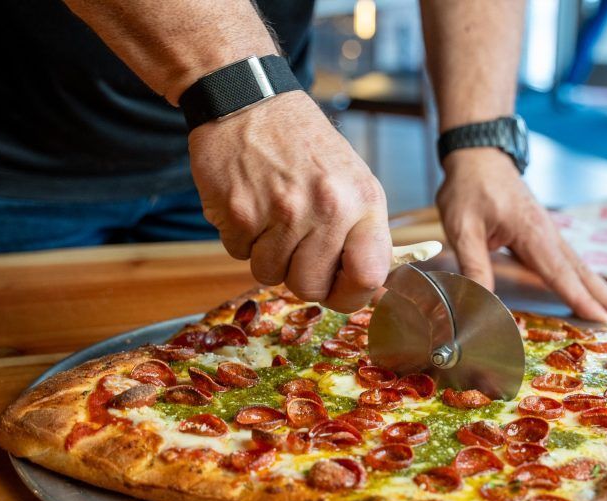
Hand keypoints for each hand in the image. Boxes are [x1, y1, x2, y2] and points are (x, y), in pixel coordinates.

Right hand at [188, 92, 391, 312]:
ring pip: (269, 275)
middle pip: (310, 287)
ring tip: (270, 215)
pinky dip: (240, 238)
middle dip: (298, 275)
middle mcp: (327, 207)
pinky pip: (237, 254)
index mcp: (363, 201)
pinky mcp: (239, 212)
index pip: (370, 276)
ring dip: (265, 255)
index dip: (351, 294)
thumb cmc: (302, 145)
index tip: (338, 287)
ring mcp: (281, 211)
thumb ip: (362, 232)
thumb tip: (369, 285)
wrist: (248, 100)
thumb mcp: (351, 179)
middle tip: (294, 245)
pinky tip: (249, 203)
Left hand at [436, 149, 606, 326]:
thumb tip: (480, 301)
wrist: (478, 155)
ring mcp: (551, 234)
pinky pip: (574, 263)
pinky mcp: (546, 234)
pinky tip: (602, 292)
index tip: (606, 322)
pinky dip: (592, 281)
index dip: (583, 302)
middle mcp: (550, 235)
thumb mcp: (462, 228)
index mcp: (533, 234)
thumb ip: (474, 265)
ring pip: (585, 269)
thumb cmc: (469, 188)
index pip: (562, 275)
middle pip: (585, 275)